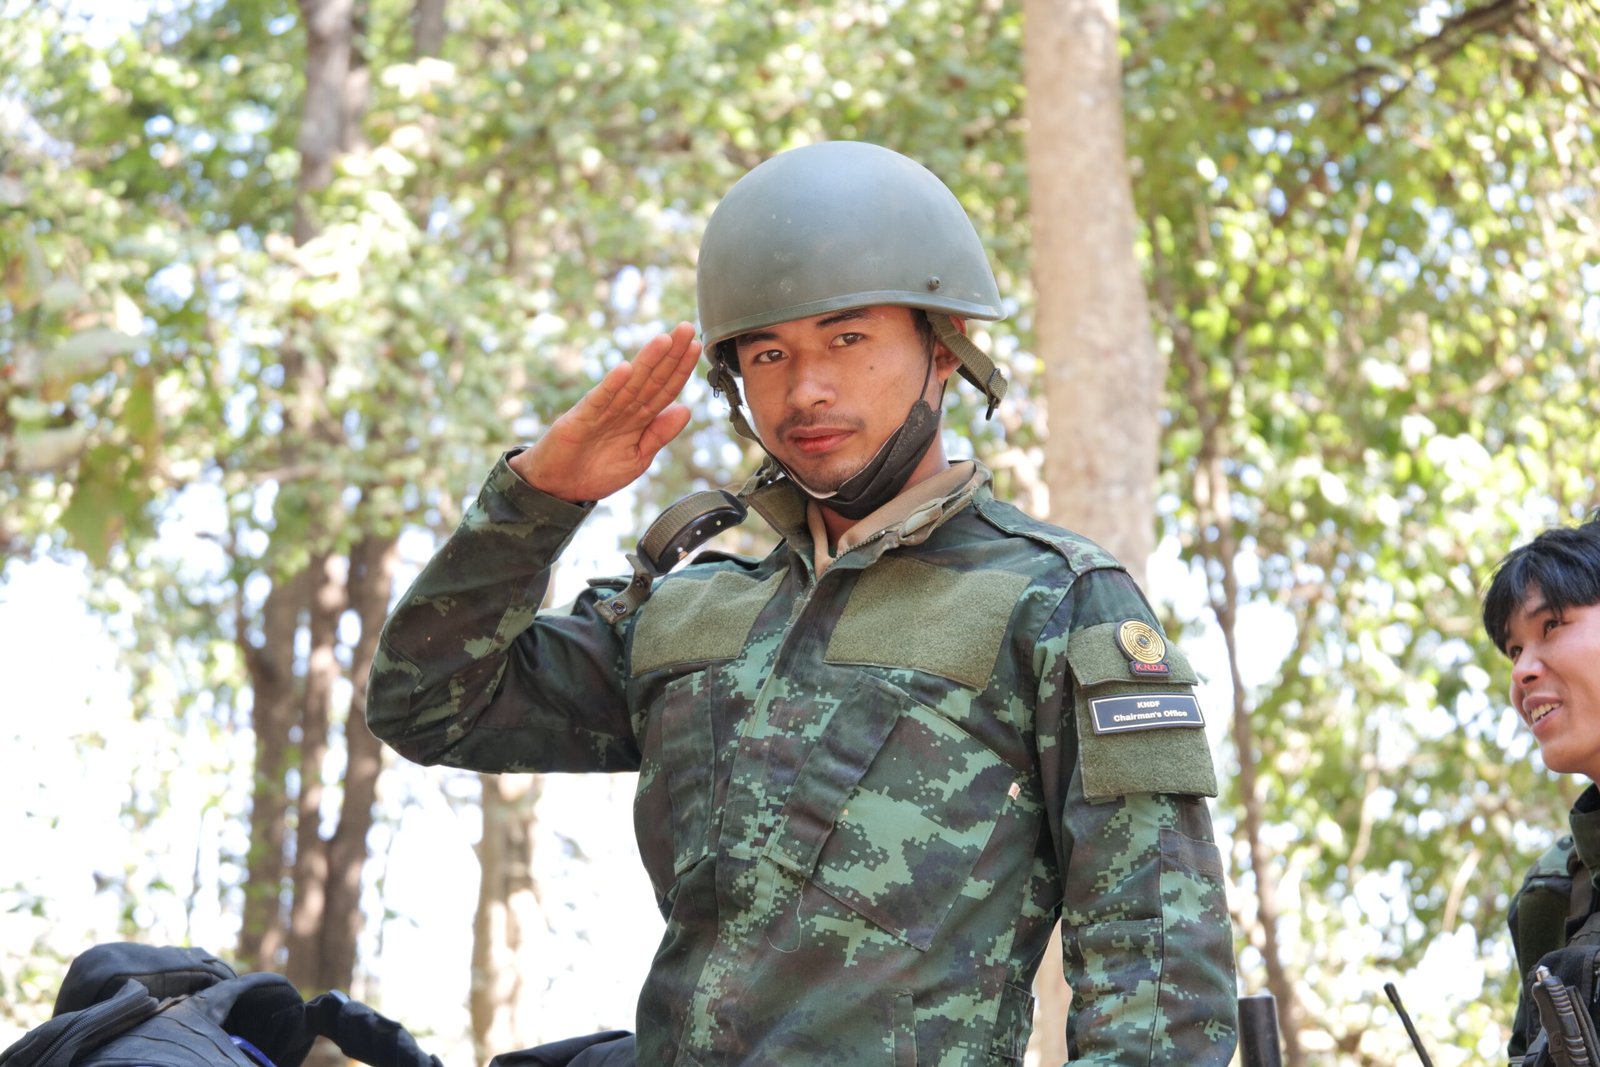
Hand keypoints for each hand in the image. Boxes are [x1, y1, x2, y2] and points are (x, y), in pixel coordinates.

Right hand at [510, 322, 701, 502]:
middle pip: (650, 378)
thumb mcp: (638, 458)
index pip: (664, 389)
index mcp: (638, 418)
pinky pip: (599, 400)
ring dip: (647, 361)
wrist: (559, 488)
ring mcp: (601, 411)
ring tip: (664, 340)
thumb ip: (659, 435)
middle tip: (687, 329)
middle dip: (670, 355)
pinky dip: (612, 386)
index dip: (680, 369)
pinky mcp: (580, 419)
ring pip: (629, 384)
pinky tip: (625, 369)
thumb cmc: (596, 472)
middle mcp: (622, 409)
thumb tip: (687, 409)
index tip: (696, 347)